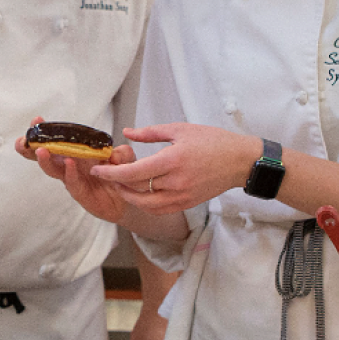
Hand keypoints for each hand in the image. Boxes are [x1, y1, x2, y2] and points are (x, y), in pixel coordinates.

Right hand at [16, 125, 139, 225]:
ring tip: (41, 151)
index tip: (36, 121)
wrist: (127, 200)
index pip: (56, 141)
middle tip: (24, 140)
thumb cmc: (118, 176)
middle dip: (32, 148)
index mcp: (75, 153)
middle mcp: (70, 165)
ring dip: (46, 161)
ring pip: (54, 170)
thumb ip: (121, 153)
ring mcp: (73, 179)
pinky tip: (68, 164)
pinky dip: (70, 173)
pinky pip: (72, 183)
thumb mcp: (125, 159)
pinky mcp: (81, 194)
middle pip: (45, 156)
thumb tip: (114, 152)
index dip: (44, 132)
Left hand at [91, 123, 259, 213]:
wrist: (241, 161)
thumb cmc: (212, 141)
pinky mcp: (187, 204)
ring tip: (119, 185)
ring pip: (145, 204)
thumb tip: (126, 133)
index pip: (133, 172)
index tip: (97, 169)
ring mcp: (182, 196)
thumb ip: (150, 133)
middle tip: (104, 175)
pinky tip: (138, 194)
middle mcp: (175, 182)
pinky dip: (144, 204)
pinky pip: (159, 209)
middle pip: (136, 190)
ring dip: (128, 196)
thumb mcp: (179, 129)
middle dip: (115, 184)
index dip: (111, 173)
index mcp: (172, 161)